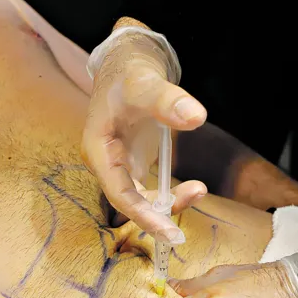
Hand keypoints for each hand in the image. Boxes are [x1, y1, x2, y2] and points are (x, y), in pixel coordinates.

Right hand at [82, 17, 207, 243]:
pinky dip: (171, 194)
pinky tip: (195, 188)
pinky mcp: (135, 163)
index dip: (141, 215)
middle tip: (180, 236)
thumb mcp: (146, 83)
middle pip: (129, 202)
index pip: (118, 193)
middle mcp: (107, 163)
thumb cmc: (129, 72)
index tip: (167, 231)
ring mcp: (120, 165)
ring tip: (199, 191)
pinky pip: (151, 189)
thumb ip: (168, 100)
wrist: (127, 61)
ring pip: (141, 199)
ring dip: (167, 204)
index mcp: (98, 150)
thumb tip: (196, 117)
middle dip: (155, 219)